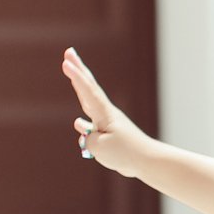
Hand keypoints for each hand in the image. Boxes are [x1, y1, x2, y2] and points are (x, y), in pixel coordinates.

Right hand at [62, 49, 150, 177]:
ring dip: (79, 84)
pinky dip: (84, 115)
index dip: (76, 77)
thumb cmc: (126, 153)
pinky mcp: (109, 134)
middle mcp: (106, 113)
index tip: (65, 62)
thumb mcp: (99, 147)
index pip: (87, 91)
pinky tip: (79, 121)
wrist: (148, 161)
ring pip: (89, 99)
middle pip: (89, 87)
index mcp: (104, 113)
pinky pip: (92, 122)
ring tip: (72, 69)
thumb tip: (87, 135)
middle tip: (69, 52)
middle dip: (78, 69)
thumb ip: (88, 139)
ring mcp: (108, 122)